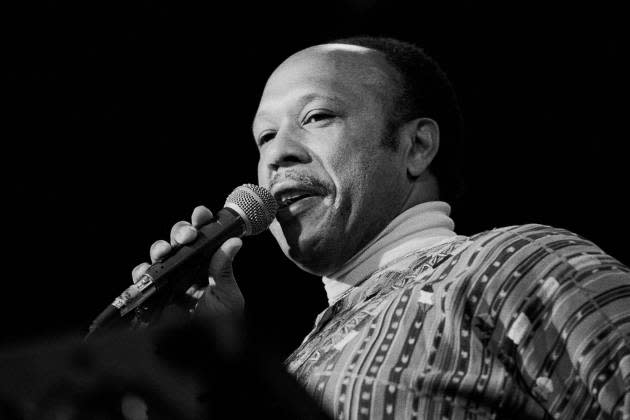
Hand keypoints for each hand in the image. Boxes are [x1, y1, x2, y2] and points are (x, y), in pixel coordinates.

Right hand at [131, 205, 244, 321]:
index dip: (201, 220)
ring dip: (160, 247)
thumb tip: (234, 242)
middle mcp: (188, 266)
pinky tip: (146, 271)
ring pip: (160, 252)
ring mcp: (170, 277)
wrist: (204, 350)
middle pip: (179, 238)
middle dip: (181, 230)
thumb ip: (224, 270)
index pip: (204, 235)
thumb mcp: (227, 296)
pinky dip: (141, 271)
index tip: (202, 214)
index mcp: (209, 262)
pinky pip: (143, 276)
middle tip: (188, 236)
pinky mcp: (155, 292)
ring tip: (165, 252)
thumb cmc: (221, 323)